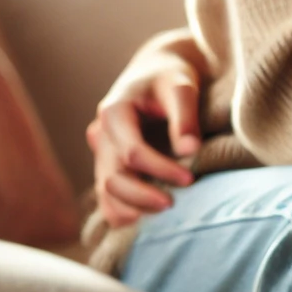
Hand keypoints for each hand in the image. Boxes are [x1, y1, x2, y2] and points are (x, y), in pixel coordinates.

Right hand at [86, 52, 200, 227]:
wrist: (158, 71)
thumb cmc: (172, 76)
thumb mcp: (182, 86)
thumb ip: (184, 116)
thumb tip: (189, 149)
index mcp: (113, 111)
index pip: (132, 152)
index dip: (160, 170)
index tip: (190, 179)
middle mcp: (101, 134)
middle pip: (113, 178)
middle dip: (142, 196)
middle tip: (173, 205)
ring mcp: (102, 151)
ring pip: (105, 192)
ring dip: (131, 208)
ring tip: (165, 212)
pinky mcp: (108, 163)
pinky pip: (106, 196)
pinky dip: (122, 211)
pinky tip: (147, 219)